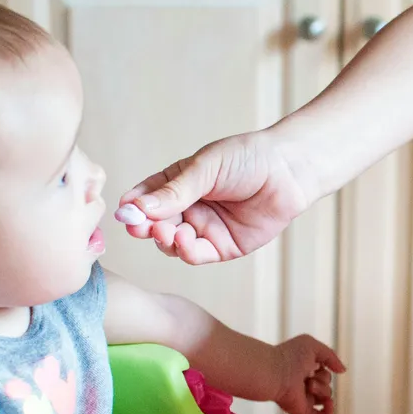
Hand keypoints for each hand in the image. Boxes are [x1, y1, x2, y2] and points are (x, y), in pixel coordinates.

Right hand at [116, 132, 311, 264]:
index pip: (146, 197)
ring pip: (172, 243)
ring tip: (165, 231)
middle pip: (155, 224)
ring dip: (164, 239)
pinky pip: (197, 255)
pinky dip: (186, 251)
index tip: (124, 212)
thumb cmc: (247, 158)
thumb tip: (136, 207)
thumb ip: (174, 191)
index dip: (133, 206)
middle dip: (144, 227)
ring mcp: (204, 229)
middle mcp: (188, 208)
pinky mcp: (223, 247)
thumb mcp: (205, 169)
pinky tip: (184, 239)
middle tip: (139, 227)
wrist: (288, 170)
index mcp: (178, 183)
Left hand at [274, 335, 344, 413]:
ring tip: (308, 384)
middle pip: (327, 384)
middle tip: (308, 375)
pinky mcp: (302, 411)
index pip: (324, 371)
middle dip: (323, 379)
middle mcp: (303, 384)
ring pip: (326, 398)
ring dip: (322, 390)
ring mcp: (303, 398)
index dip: (323, 366)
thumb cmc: (290, 356)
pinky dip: (328, 412)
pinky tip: (328, 404)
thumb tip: (342, 371)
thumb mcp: (313, 346)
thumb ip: (331, 356)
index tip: (313, 363)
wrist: (275, 373)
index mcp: (304, 370)